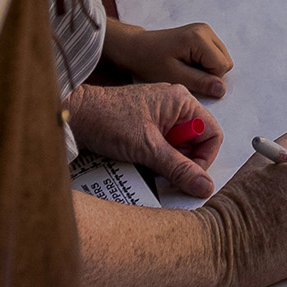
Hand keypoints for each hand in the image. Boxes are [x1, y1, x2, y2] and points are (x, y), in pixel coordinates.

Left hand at [67, 80, 223, 201]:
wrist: (74, 115)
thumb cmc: (107, 119)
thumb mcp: (148, 149)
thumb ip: (179, 169)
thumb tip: (204, 185)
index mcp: (182, 101)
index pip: (211, 134)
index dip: (204, 159)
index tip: (190, 176)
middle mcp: (175, 105)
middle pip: (195, 141)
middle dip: (182, 161)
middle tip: (164, 172)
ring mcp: (160, 114)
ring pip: (178, 146)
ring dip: (167, 161)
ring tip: (147, 164)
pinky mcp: (147, 124)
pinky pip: (163, 145)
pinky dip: (155, 157)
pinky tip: (140, 160)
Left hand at [109, 19, 232, 103]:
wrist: (137, 48)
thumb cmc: (151, 62)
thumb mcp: (174, 76)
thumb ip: (200, 82)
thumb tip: (222, 90)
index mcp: (199, 38)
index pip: (222, 66)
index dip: (209, 80)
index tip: (189, 80)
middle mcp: (206, 30)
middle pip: (225, 61)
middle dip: (210, 74)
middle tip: (187, 75)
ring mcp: (205, 30)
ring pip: (222, 58)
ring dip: (207, 69)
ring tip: (186, 69)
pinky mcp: (202, 34)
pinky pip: (215, 54)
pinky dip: (205, 63)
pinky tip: (188, 63)